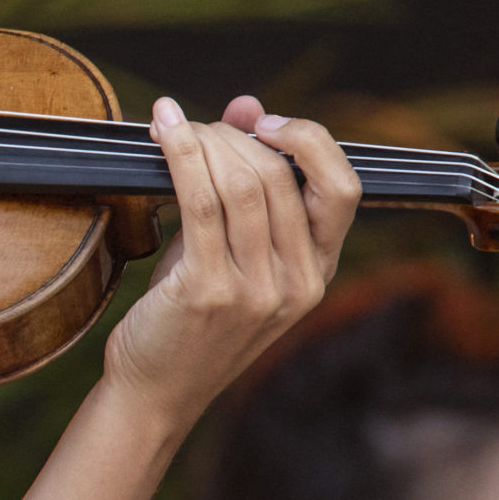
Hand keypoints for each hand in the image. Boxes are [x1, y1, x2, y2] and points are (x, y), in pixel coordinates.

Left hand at [101, 94, 359, 430]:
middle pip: (280, 176)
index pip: (343, 188)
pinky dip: (179, 154)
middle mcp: (298, 282)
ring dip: (202, 141)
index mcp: (318, 271)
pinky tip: (162, 130)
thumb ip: (242, 183)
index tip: (264, 122)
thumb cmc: (188, 318)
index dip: (309, 141)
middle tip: (191, 126)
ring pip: (242, 184)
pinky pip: (201, 202)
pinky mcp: (209, 292)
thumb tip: (247, 106)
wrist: (155, 393)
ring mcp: (257, 291)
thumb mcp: (226, 249)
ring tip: (171, 127)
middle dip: (230, 136)